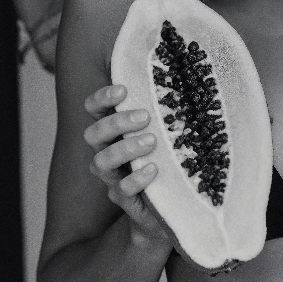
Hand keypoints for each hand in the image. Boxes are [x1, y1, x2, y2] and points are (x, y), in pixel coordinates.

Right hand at [81, 84, 170, 243]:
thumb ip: (169, 110)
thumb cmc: (172, 163)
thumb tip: (190, 72)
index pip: (95, 110)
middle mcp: (108, 153)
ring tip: (151, 141)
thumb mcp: (171, 133)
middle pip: (93, 133)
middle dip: (116, 122)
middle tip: (145, 117)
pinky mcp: (124, 199)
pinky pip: (121, 189)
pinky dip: (136, 178)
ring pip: (100, 161)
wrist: (174, 209)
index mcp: (115, 132)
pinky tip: (154, 170)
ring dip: (125, 148)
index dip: (102, 98)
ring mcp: (113, 178)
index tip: (123, 90)